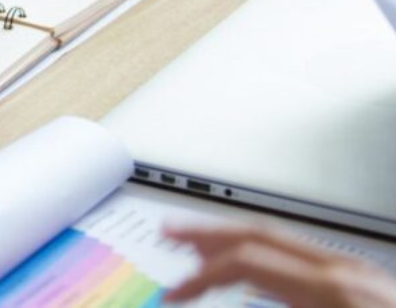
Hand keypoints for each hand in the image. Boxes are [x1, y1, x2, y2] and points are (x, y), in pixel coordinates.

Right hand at [165, 224, 395, 307]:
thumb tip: (227, 302)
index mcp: (331, 292)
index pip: (246, 261)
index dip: (200, 275)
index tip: (174, 293)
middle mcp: (344, 272)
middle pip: (260, 234)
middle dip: (207, 234)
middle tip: (168, 235)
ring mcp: (357, 274)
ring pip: (281, 240)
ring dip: (233, 240)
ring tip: (199, 248)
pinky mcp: (366, 284)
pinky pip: (301, 257)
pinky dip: (264, 256)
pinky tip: (252, 272)